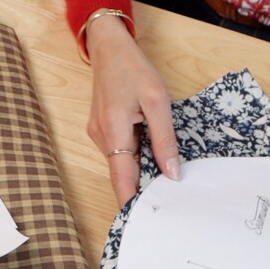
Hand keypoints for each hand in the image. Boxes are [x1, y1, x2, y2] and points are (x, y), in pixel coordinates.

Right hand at [85, 11, 179, 206]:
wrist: (108, 47)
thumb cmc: (132, 68)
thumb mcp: (157, 100)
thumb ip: (165, 138)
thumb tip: (172, 171)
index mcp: (113, 127)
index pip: (121, 176)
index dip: (129, 200)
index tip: (140, 221)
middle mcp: (100, 135)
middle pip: (122, 171)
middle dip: (141, 185)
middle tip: (167, 198)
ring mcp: (97, 133)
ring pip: (121, 161)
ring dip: (140, 167)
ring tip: (165, 172)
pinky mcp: (100, 130)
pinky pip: (118, 151)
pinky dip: (134, 155)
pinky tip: (150, 151)